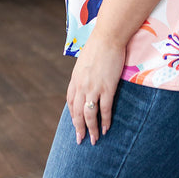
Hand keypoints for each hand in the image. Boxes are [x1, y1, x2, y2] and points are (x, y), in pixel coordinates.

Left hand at [66, 30, 125, 145]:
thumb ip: (83, 73)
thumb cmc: (98, 46)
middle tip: (81, 140)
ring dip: (91, 129)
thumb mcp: (84, 61)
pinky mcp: (107, 88)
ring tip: (94, 140)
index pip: (70, 102)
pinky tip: (106, 129)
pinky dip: (105, 121)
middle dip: (79, 128)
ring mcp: (94, 88)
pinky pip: (105, 109)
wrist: (108, 37)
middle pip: (77, 112)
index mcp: (75, 79)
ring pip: (89, 115)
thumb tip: (86, 79)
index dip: (73, 115)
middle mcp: (81, 86)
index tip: (76, 124)